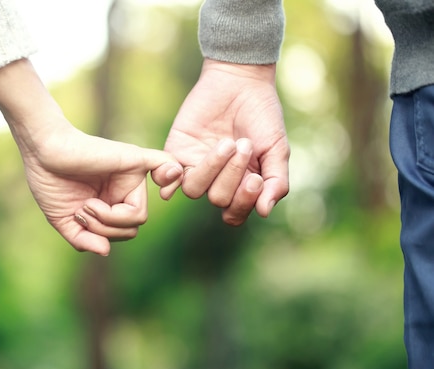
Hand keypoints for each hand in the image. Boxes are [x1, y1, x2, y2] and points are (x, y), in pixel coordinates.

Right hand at [0, 59, 182, 255]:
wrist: (42, 152)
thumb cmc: (49, 181)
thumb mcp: (64, 220)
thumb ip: (83, 239)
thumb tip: (106, 251)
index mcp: (109, 202)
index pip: (123, 232)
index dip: (101, 234)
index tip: (77, 217)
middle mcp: (123, 190)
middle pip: (132, 228)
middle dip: (104, 228)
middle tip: (83, 210)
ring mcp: (130, 176)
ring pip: (139, 217)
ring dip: (109, 219)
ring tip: (88, 204)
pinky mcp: (134, 160)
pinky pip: (166, 166)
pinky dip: (172, 175)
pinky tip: (166, 185)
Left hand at [154, 59, 289, 224]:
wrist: (240, 82)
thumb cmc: (263, 116)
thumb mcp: (277, 149)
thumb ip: (276, 182)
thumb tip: (264, 212)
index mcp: (240, 186)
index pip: (234, 214)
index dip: (242, 202)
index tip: (255, 178)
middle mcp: (216, 181)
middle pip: (217, 199)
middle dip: (232, 175)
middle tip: (244, 145)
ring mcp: (195, 167)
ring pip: (194, 189)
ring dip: (211, 168)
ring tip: (226, 143)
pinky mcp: (176, 152)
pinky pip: (164, 177)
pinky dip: (167, 178)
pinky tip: (176, 168)